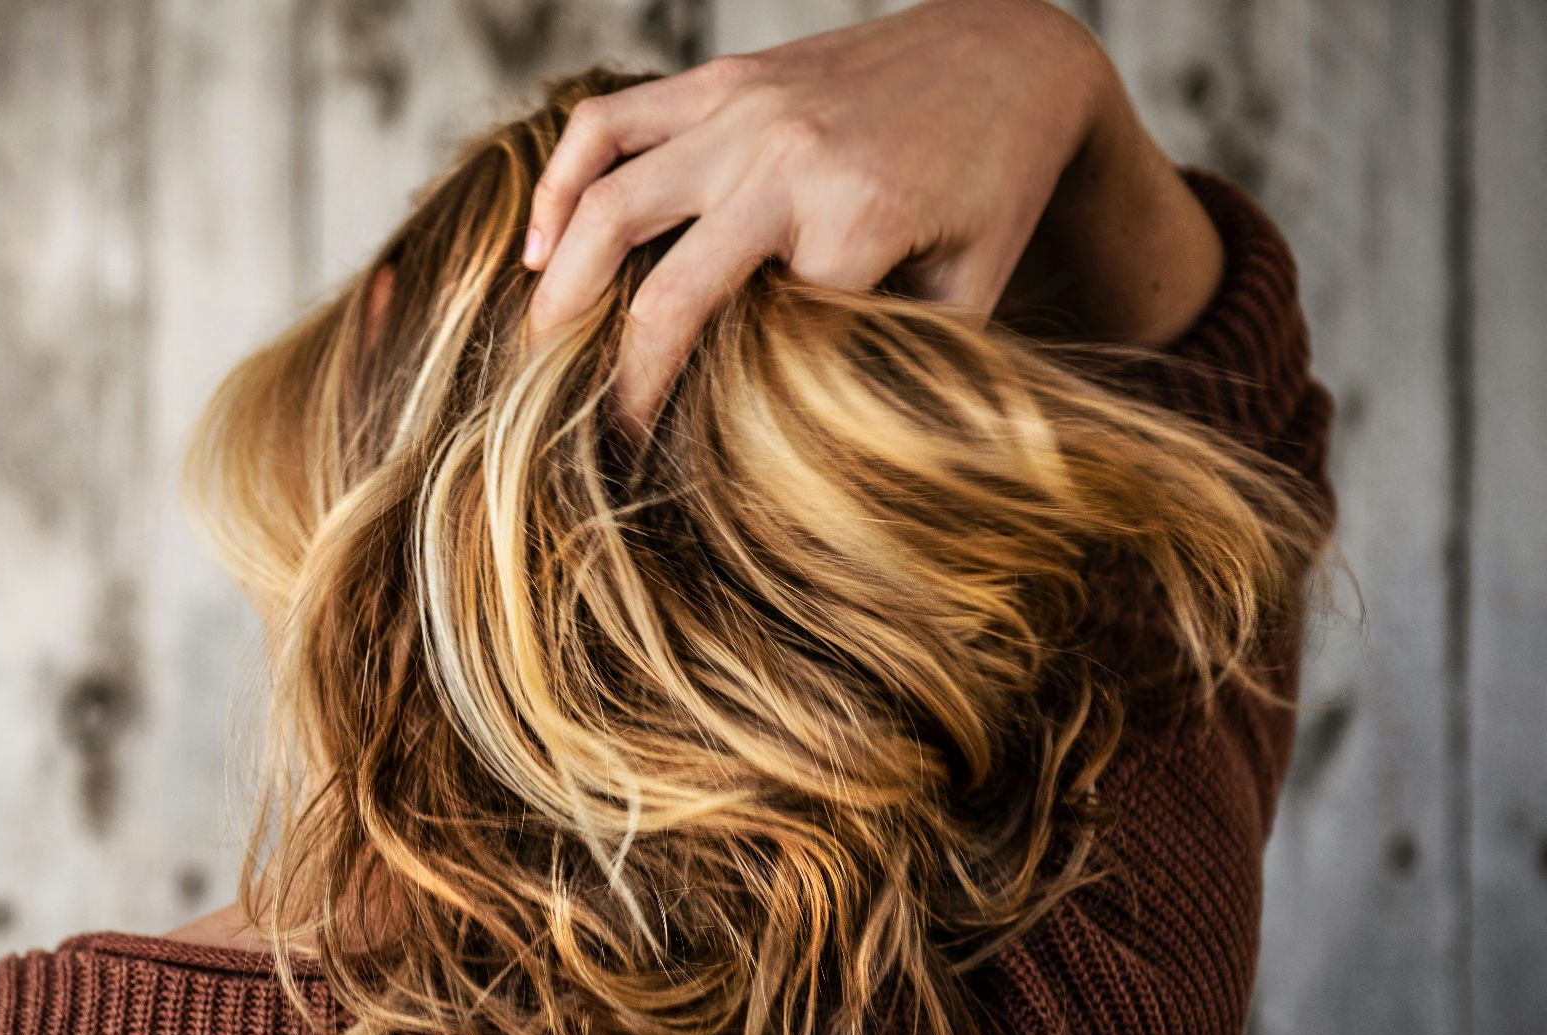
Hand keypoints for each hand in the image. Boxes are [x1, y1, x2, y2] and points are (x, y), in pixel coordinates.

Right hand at [522, 0, 1150, 440]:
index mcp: (860, 216)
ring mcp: (742, 107)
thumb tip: (819, 448)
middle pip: (661, 287)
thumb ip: (897, 359)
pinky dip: (559, 182)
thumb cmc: (996, 186)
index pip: (758, 345)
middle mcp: (788, 156)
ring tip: (535, 351)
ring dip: (558, 285)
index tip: (680, 469)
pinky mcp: (720, 79)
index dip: (713, 412)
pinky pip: (608, 123)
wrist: (1011, 52)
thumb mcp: (973, 290)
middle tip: (581, 438)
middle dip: (614, 378)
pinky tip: (537, 243)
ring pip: (608, 199)